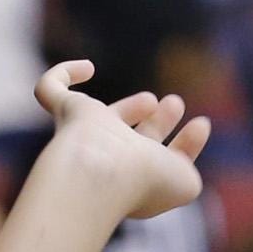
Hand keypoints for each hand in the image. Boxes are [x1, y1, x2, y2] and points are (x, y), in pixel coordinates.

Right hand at [33, 61, 211, 226]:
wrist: (103, 173)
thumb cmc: (144, 181)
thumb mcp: (185, 184)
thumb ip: (190, 172)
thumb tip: (185, 150)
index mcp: (136, 181)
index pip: (162, 163)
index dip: (185, 145)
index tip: (202, 123)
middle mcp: (111, 160)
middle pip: (134, 143)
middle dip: (158, 123)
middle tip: (175, 103)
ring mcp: (85, 135)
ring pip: (100, 124)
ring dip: (130, 108)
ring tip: (152, 101)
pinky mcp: (65, 110)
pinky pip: (49, 89)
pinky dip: (63, 73)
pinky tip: (86, 67)